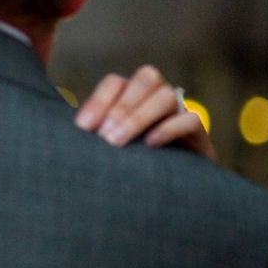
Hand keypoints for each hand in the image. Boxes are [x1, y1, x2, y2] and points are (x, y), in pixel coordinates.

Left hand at [74, 65, 215, 160]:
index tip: (82, 127)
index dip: (98, 100)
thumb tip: (69, 136)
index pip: (115, 82)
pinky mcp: (198, 133)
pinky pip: (190, 119)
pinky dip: (170, 128)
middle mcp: (156, 96)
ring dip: (139, 116)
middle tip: (104, 136)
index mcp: (132, 95)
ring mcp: (179, 111)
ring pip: (165, 96)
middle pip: (146, 79)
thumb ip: (95, 134)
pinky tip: (151, 143)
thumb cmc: (131, 161)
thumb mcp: (109, 145)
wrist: (174, 188)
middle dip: (121, 107)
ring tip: (118, 141)